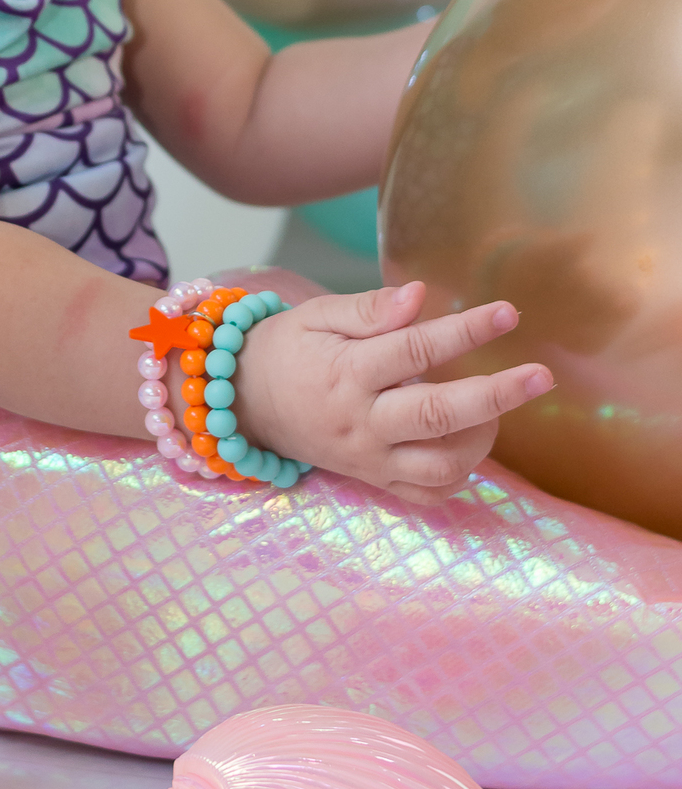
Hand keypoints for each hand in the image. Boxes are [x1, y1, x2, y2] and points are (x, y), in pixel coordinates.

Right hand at [236, 282, 552, 503]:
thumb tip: (420, 295)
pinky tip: (470, 439)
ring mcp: (370, 459)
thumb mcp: (316, 315)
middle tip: (540, 376)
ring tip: (497, 405)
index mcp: (347, 372)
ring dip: (482, 438)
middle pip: (438, 415)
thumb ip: (369, 309)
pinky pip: (428, 492)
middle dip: (496, 396)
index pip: (414, 349)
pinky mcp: (375, 481)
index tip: (508, 314)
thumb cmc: (287, 349)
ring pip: (441, 464)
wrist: (246, 403)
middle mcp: (362, 422)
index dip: (465, 330)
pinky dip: (460, 472)